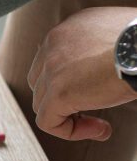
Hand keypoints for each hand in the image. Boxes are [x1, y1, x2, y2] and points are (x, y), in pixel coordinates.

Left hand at [28, 7, 136, 140]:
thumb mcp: (119, 38)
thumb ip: (101, 49)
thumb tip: (101, 73)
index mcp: (70, 29)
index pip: (52, 62)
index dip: (68, 84)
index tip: (95, 94)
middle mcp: (55, 44)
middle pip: (42, 83)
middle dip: (63, 102)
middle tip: (93, 111)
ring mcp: (52, 68)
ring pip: (43, 104)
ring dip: (69, 119)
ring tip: (101, 125)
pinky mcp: (59, 92)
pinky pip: (48, 122)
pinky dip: (69, 132)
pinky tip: (99, 130)